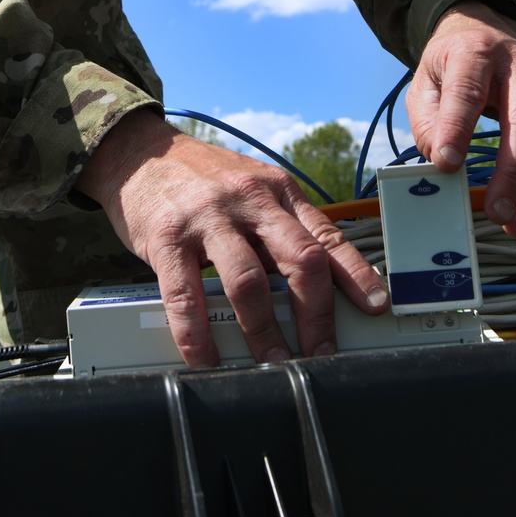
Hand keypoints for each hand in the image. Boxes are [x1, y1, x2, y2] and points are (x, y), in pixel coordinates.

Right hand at [74, 110, 388, 368]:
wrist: (140, 153)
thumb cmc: (202, 180)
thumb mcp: (252, 190)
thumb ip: (281, 229)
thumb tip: (318, 285)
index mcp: (277, 192)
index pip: (326, 236)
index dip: (356, 275)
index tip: (375, 307)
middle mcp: (249, 200)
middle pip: (299, 259)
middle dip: (316, 314)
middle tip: (320, 353)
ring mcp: (208, 219)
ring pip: (248, 280)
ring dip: (264, 331)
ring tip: (272, 363)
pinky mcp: (166, 238)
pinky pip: (185, 293)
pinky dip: (197, 333)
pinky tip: (205, 358)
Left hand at [406, 0, 515, 236]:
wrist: (485, 34)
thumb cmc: (451, 68)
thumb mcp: (425, 83)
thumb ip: (428, 120)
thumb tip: (442, 164)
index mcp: (476, 52)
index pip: (468, 91)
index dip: (457, 129)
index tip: (447, 167)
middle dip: (513, 173)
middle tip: (498, 213)